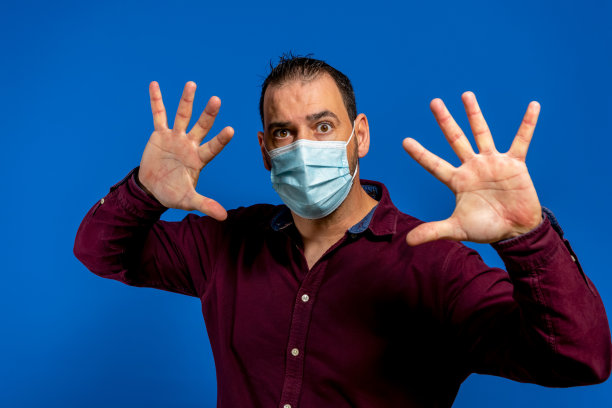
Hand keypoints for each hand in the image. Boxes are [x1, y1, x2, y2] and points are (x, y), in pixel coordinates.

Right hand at [138, 81, 233, 219]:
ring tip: (192, 84)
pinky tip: (154, 84)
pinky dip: (156, 100)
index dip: (220, 139)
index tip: (231, 130)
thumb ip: (205, 205)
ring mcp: (175, 137)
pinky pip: (158, 115)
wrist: (152, 189)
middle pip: (201, 126)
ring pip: (182, 116)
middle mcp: (190, 144)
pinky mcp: (160, 134)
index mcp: (199, 159)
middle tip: (216, 100)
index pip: (213, 147)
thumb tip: (224, 216)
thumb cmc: (173, 194)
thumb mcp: (189, 201)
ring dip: (186, 101)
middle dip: (207, 114)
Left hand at [402, 92, 541, 245]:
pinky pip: (522, 140)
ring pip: (481, 133)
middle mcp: (472, 167)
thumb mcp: (457, 229)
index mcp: (457, 181)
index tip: (405, 141)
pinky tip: (533, 106)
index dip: (420, 153)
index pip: (434, 164)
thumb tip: (407, 242)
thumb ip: (433, 231)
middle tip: (434, 102)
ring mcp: (493, 163)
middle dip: (445, 121)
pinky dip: (528, 123)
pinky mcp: (514, 164)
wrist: (515, 231)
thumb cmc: (486, 229)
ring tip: (465, 95)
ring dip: (474, 114)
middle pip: (455, 139)